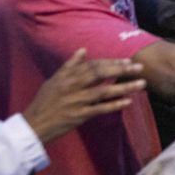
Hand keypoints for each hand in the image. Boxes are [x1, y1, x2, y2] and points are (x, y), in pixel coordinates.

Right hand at [22, 49, 146, 143]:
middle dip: (121, 70)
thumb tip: (83, 49)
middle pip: (100, 74)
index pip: (93, 65)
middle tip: (139, 67)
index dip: (111, 62)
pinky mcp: (78, 116)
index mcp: (67, 76)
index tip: (127, 61)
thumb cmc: (44, 102)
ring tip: (141, 83)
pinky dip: (114, 105)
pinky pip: (100, 109)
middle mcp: (72, 86)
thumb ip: (70, 65)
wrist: (33, 124)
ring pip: (104, 91)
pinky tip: (128, 102)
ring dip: (124, 87)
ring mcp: (76, 101)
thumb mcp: (54, 80)